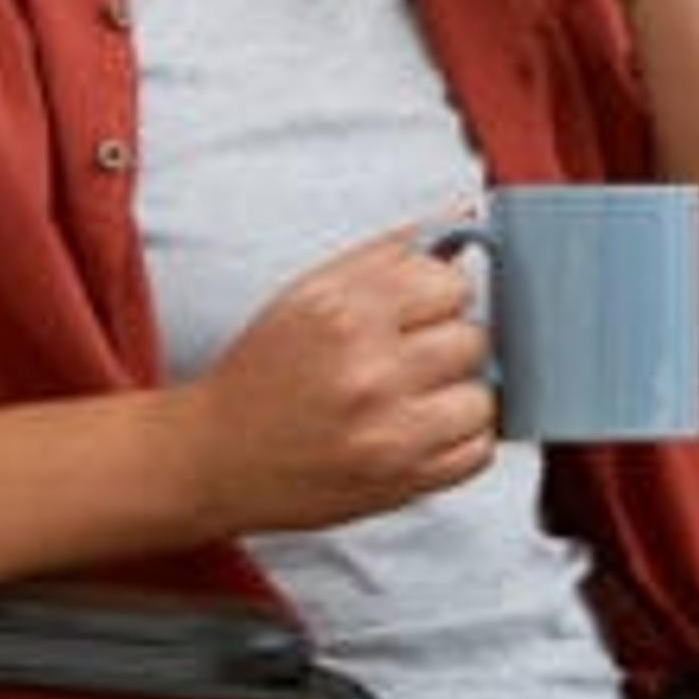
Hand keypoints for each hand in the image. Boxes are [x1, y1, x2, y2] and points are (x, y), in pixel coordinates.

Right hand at [178, 223, 494, 533]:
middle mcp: (369, 371)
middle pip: (473, 340)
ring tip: (417, 399)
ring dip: (459, 397)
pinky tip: (422, 433)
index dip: (441, 297)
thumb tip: (467, 215)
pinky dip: (460, 442)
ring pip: (483, 398)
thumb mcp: (311, 293)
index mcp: (344, 312)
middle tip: (411, 359)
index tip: (421, 311)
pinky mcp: (401, 483)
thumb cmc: (264, 371)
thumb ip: (390, 254)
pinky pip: (478, 453)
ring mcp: (388, 433)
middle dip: (450, 346)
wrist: (215, 456)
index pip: (453, 285)